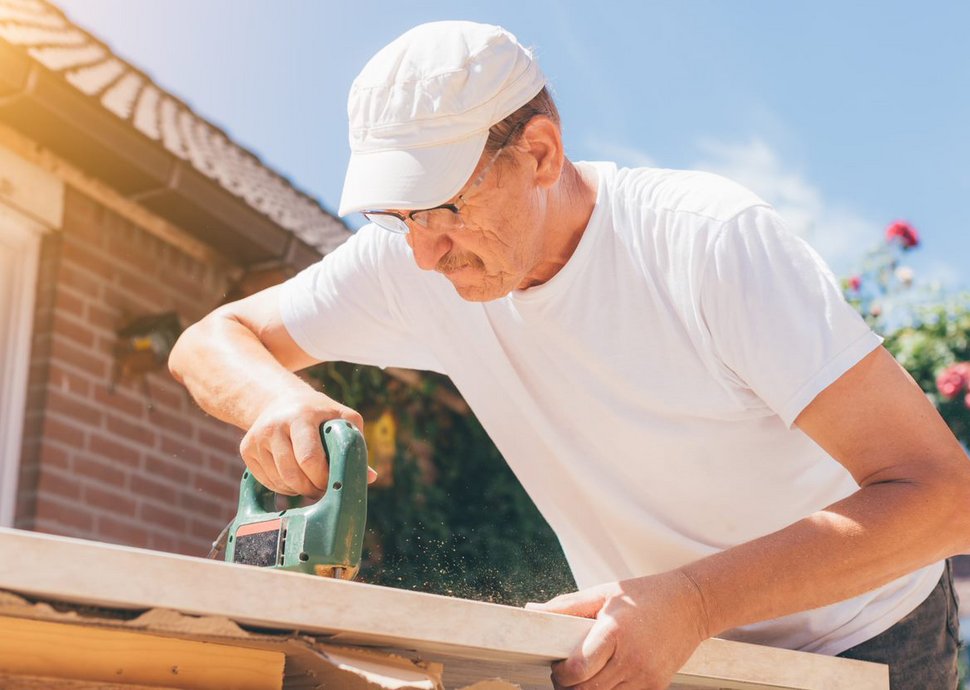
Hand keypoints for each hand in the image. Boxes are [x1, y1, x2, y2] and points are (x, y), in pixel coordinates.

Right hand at [239, 390, 376, 497]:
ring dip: (298, 490)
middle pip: (293, 474)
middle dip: (312, 488)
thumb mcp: (340, 417)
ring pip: (280, 481)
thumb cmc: (318, 412)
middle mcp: (275, 426)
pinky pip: (267, 482)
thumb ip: (355, 443)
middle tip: (323, 489)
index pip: (309, 458)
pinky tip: (294, 477)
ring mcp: (258, 438)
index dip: (323, 478)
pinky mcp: (246, 449)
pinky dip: (283, 487)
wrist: (278, 399)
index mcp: (301, 416)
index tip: (333, 482)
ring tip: (311, 482)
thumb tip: (369, 476)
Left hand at [526, 570, 709, 689]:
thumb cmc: (644, 595)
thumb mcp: (603, 593)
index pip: (578, 669)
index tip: (557, 664)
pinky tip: (605, 680)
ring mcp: (646, 676)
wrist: (691, 605)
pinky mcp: (657, 687)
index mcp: (614, 631)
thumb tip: (532, 612)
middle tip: (564, 675)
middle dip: (568, 687)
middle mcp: (631, 658)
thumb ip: (566, 606)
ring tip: (583, 677)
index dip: (560, 673)